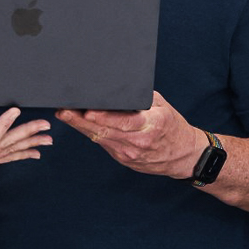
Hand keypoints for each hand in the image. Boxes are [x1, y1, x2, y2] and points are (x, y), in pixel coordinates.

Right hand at [0, 108, 51, 193]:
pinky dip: (21, 155)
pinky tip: (33, 154)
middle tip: (46, 125)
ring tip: (47, 140)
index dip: (4, 124)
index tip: (15, 110)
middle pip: (7, 144)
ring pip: (10, 152)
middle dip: (28, 133)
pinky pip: (5, 159)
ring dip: (30, 144)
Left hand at [56, 92, 204, 178]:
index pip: (123, 122)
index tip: (87, 111)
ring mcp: (130, 153)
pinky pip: (104, 145)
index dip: (103, 118)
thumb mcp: (161, 106)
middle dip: (81, 121)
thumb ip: (139, 98)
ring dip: (81, 127)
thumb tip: (115, 88)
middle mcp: (139, 141)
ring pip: (100, 139)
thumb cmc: (172, 125)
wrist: (185, 155)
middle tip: (63, 110)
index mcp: (151, 125)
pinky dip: (91, 133)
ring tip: (65, 114)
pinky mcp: (124, 160)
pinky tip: (79, 124)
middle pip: (105, 131)